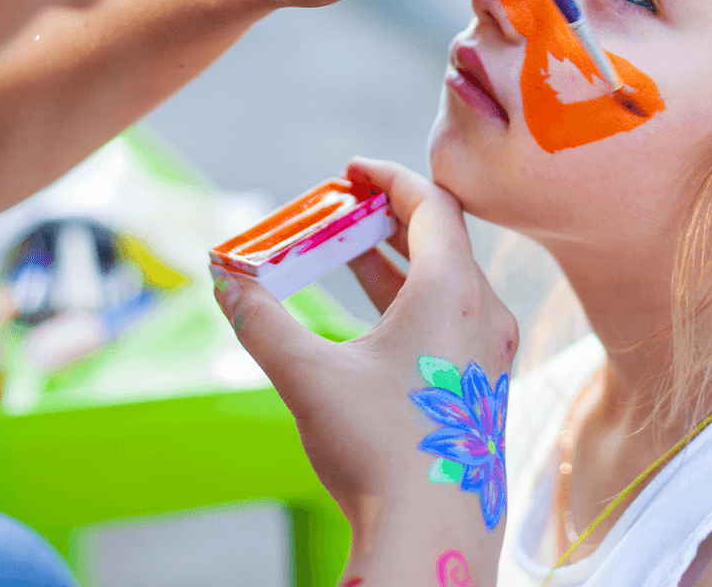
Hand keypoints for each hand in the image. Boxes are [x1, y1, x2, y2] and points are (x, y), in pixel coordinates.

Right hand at [212, 158, 518, 583]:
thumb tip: (222, 278)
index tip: (350, 170)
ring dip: (393, 259)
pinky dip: (408, 297)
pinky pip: (450, 315)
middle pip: (440, 236)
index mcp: (453, 292)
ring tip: (344, 250)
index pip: (430, 203)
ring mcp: (489, 351)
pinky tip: (369, 315)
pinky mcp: (483, 383)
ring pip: (444, 279)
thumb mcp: (309, 377)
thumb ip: (261, 320)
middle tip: (340, 206)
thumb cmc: (379, 452)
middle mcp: (484, 312)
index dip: (388, 176)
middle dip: (385, 215)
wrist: (432, 542)